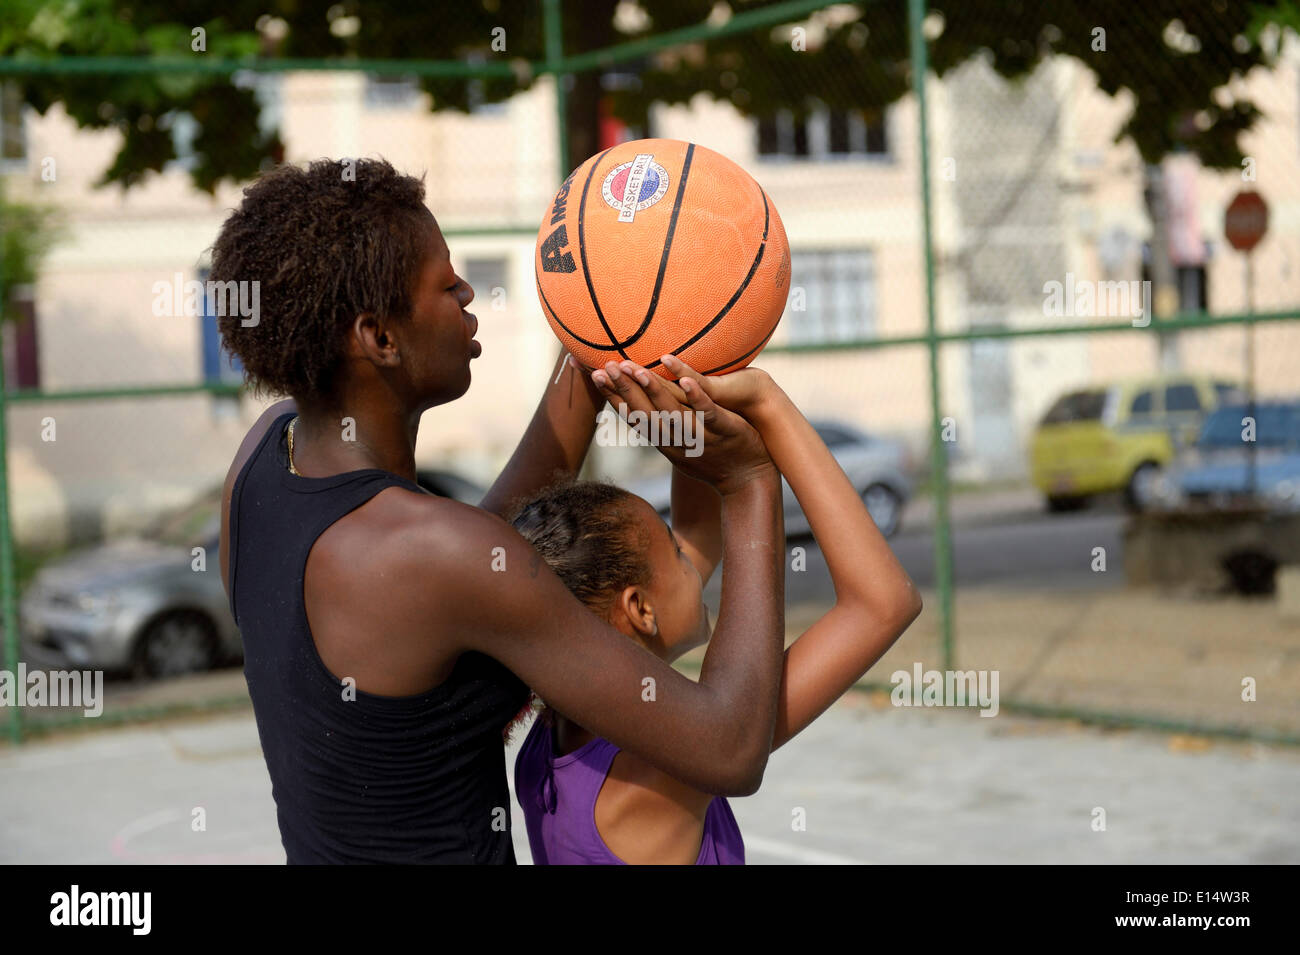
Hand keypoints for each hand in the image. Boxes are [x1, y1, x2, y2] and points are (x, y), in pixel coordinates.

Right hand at [591, 357, 774, 494]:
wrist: (748, 481)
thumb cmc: (715, 458)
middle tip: (606, 366)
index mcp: (664, 441)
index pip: (632, 415)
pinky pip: (709, 412)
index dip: (612, 395)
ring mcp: (701, 436)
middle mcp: (677, 440)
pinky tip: (686, 380)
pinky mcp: (725, 431)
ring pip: (672, 413)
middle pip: (645, 413)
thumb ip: (662, 426)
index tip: (594, 374)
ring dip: (654, 391)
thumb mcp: (681, 445)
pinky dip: (696, 397)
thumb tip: (642, 408)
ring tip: (638, 370)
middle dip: (624, 389)